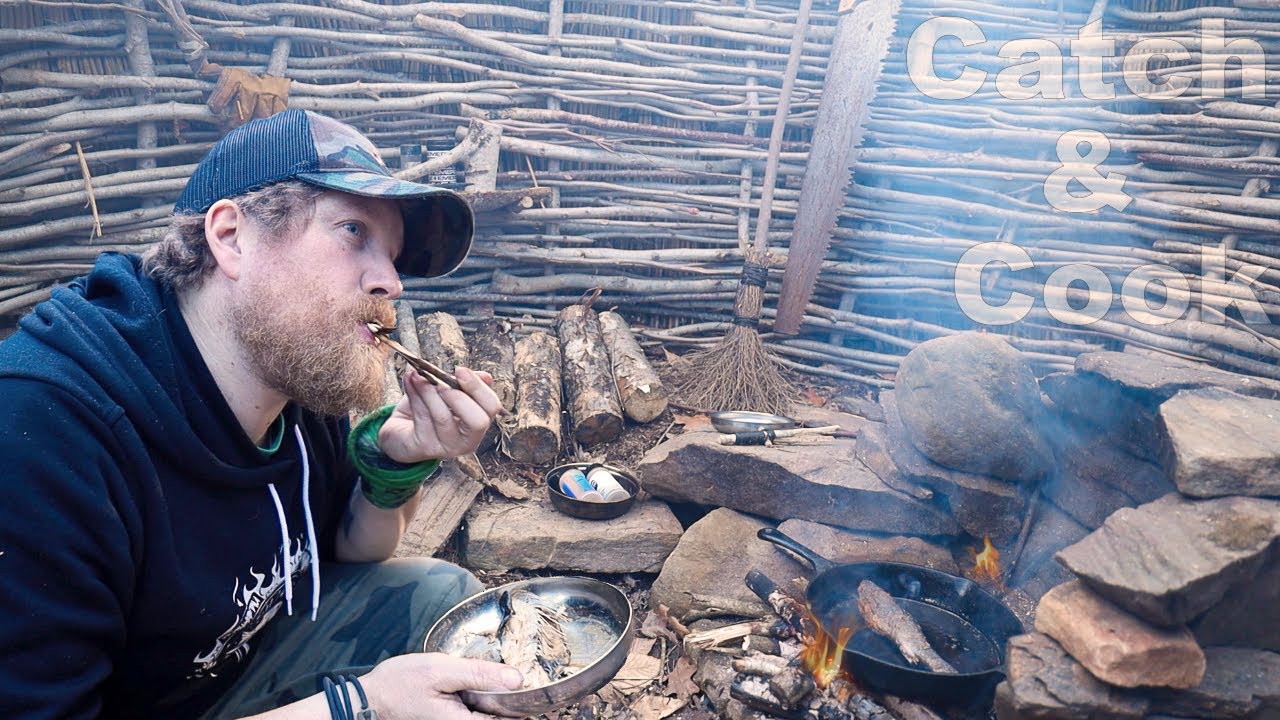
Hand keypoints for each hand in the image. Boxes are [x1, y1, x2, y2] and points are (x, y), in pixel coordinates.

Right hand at [359, 653, 522, 719]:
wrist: (370, 698)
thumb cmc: (400, 684)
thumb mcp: (441, 670)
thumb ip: (478, 674)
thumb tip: (517, 678)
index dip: (526, 703)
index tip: (538, 685)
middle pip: (502, 717)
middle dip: (513, 697)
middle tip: (520, 673)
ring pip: (491, 712)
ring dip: (499, 695)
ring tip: (504, 674)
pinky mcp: (454, 717)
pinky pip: (478, 709)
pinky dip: (485, 695)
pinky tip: (484, 680)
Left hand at [377, 367, 501, 462]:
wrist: (400, 430)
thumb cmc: (428, 408)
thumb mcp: (447, 392)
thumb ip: (464, 384)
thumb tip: (486, 376)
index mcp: (478, 423)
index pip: (492, 407)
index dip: (478, 387)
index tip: (459, 370)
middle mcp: (468, 441)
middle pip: (478, 421)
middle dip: (457, 396)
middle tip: (440, 381)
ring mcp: (447, 448)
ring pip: (443, 416)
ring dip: (428, 391)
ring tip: (417, 375)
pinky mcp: (424, 447)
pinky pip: (422, 417)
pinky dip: (414, 395)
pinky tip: (409, 381)